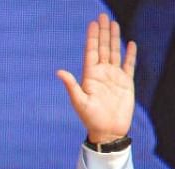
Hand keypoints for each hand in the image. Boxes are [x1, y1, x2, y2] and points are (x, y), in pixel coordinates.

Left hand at [56, 14, 135, 143]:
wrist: (108, 131)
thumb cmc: (91, 119)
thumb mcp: (79, 102)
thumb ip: (71, 86)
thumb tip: (59, 71)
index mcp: (90, 76)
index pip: (91, 52)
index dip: (92, 37)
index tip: (93, 23)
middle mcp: (101, 74)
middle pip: (102, 48)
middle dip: (102, 32)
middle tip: (102, 16)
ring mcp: (114, 77)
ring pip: (114, 52)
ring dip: (114, 39)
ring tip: (114, 24)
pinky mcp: (126, 83)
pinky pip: (129, 65)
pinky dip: (130, 54)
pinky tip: (130, 44)